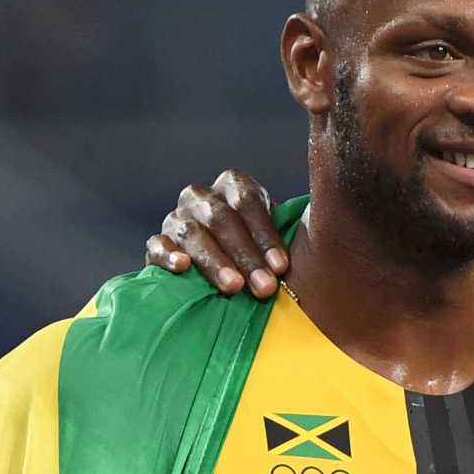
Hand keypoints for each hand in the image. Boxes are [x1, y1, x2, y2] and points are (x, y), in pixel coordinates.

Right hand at [144, 171, 286, 297]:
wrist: (219, 269)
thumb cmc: (256, 253)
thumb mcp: (271, 237)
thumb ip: (287, 231)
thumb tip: (316, 245)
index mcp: (232, 186)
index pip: (247, 200)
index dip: (265, 234)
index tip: (281, 267)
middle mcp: (201, 197)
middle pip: (221, 218)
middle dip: (245, 255)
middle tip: (264, 287)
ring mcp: (176, 218)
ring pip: (192, 233)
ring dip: (215, 261)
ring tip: (233, 287)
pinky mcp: (157, 243)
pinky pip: (157, 245)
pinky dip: (168, 255)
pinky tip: (182, 267)